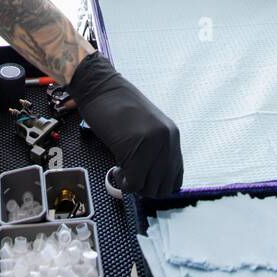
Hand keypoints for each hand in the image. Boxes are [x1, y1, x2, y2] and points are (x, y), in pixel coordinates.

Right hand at [66, 51, 183, 197]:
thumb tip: (152, 178)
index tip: (143, 180)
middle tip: (130, 175)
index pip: (176, 178)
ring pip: (148, 188)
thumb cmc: (118, 105)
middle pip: (163, 187)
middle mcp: (167, 141)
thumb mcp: (146, 126)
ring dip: (134, 185)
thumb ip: (155, 149)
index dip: (157, 184)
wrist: (100, 87)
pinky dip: (123, 182)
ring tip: (122, 170)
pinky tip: (116, 169)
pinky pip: (133, 183)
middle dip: (145, 187)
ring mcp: (152, 145)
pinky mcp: (134, 149)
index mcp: (172, 134)